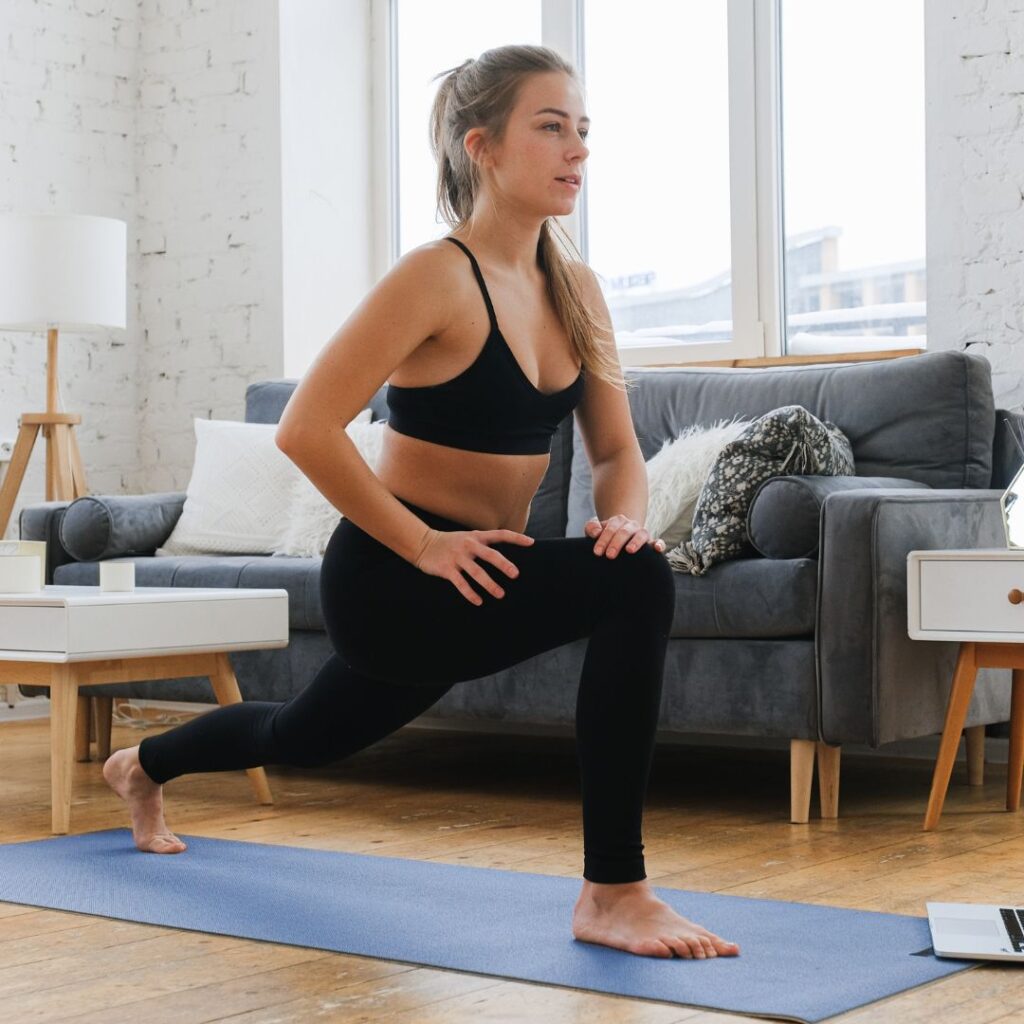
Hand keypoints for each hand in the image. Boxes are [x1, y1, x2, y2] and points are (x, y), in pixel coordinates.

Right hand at [414, 528, 534, 605]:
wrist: (422, 544)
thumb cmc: (451, 543)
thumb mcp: (468, 537)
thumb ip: (484, 543)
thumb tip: (504, 555)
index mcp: (476, 537)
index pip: (500, 534)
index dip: (516, 538)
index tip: (531, 543)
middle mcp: (468, 545)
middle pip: (490, 555)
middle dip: (503, 565)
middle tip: (515, 575)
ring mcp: (457, 557)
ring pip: (476, 572)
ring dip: (489, 584)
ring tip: (500, 594)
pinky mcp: (447, 569)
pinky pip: (461, 583)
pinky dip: (470, 593)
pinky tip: (479, 601)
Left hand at [584, 514, 666, 557]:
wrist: (619, 538)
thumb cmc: (605, 537)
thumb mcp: (595, 531)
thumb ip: (591, 528)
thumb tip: (596, 532)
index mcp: (618, 521)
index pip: (610, 528)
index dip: (603, 540)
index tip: (597, 552)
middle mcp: (631, 525)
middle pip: (624, 531)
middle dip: (616, 543)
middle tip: (609, 556)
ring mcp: (642, 533)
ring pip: (641, 534)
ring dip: (635, 542)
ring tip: (629, 550)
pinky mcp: (651, 543)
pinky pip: (658, 541)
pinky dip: (659, 544)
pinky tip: (657, 549)